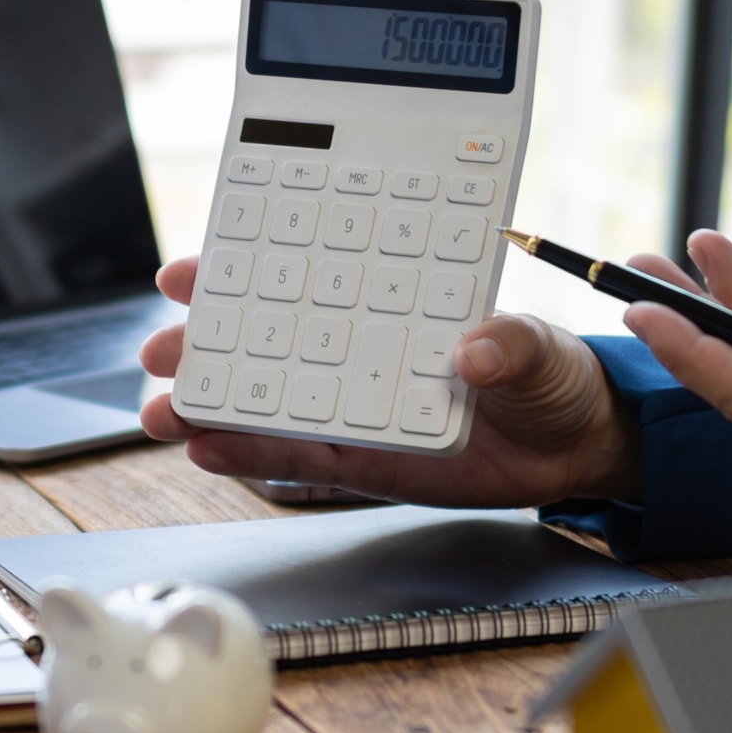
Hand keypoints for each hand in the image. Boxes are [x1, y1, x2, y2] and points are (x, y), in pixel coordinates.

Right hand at [136, 256, 638, 507]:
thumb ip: (511, 343)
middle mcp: (356, 352)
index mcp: (385, 304)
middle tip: (159, 348)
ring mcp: (351, 409)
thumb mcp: (540, 348)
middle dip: (203, 343)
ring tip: (163, 411)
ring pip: (265, 403)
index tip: (191, 270)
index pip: (303, 277)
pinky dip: (250, 456)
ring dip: (209, 405)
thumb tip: (476, 351)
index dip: (241, 271)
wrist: (572, 446)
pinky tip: (208, 449)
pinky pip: (297, 459)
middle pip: (264, 341)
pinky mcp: (361, 463)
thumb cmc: (551, 377)